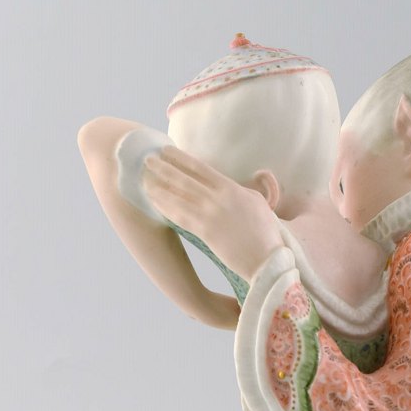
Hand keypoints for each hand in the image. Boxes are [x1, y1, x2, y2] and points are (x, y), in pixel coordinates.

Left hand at [143, 146, 281, 280]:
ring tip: (144, 178)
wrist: (267, 260)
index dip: (181, 158)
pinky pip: (179, 216)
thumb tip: (248, 179)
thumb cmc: (266, 234)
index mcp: (232, 188)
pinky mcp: (205, 231)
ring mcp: (210, 214)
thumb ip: (247, 189)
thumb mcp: (259, 204)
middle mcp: (219, 198)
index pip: (201, 168)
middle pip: (185, 178)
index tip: (167, 150)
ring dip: (159, 185)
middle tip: (147, 159)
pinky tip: (153, 200)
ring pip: (178, 196)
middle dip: (164, 167)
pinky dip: (164, 206)